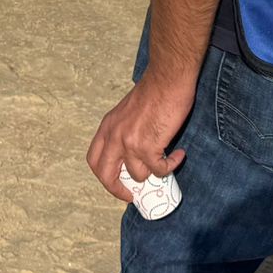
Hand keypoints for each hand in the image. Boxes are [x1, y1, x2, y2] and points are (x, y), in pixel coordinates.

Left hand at [87, 69, 192, 202]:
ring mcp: (130, 142)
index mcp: (108, 126)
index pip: (94, 159)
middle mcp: (114, 135)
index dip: (104, 176)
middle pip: (105, 174)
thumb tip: (135, 156)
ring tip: (166, 161)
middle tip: (132, 194)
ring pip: (137, 175)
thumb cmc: (154, 91)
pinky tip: (178, 155)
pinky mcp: (148, 146)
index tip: (116, 183)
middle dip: (117, 189)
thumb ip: (126, 131)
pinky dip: (171, 165)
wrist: (168, 79)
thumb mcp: (128, 111)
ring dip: (153, 173)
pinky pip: (159, 169)